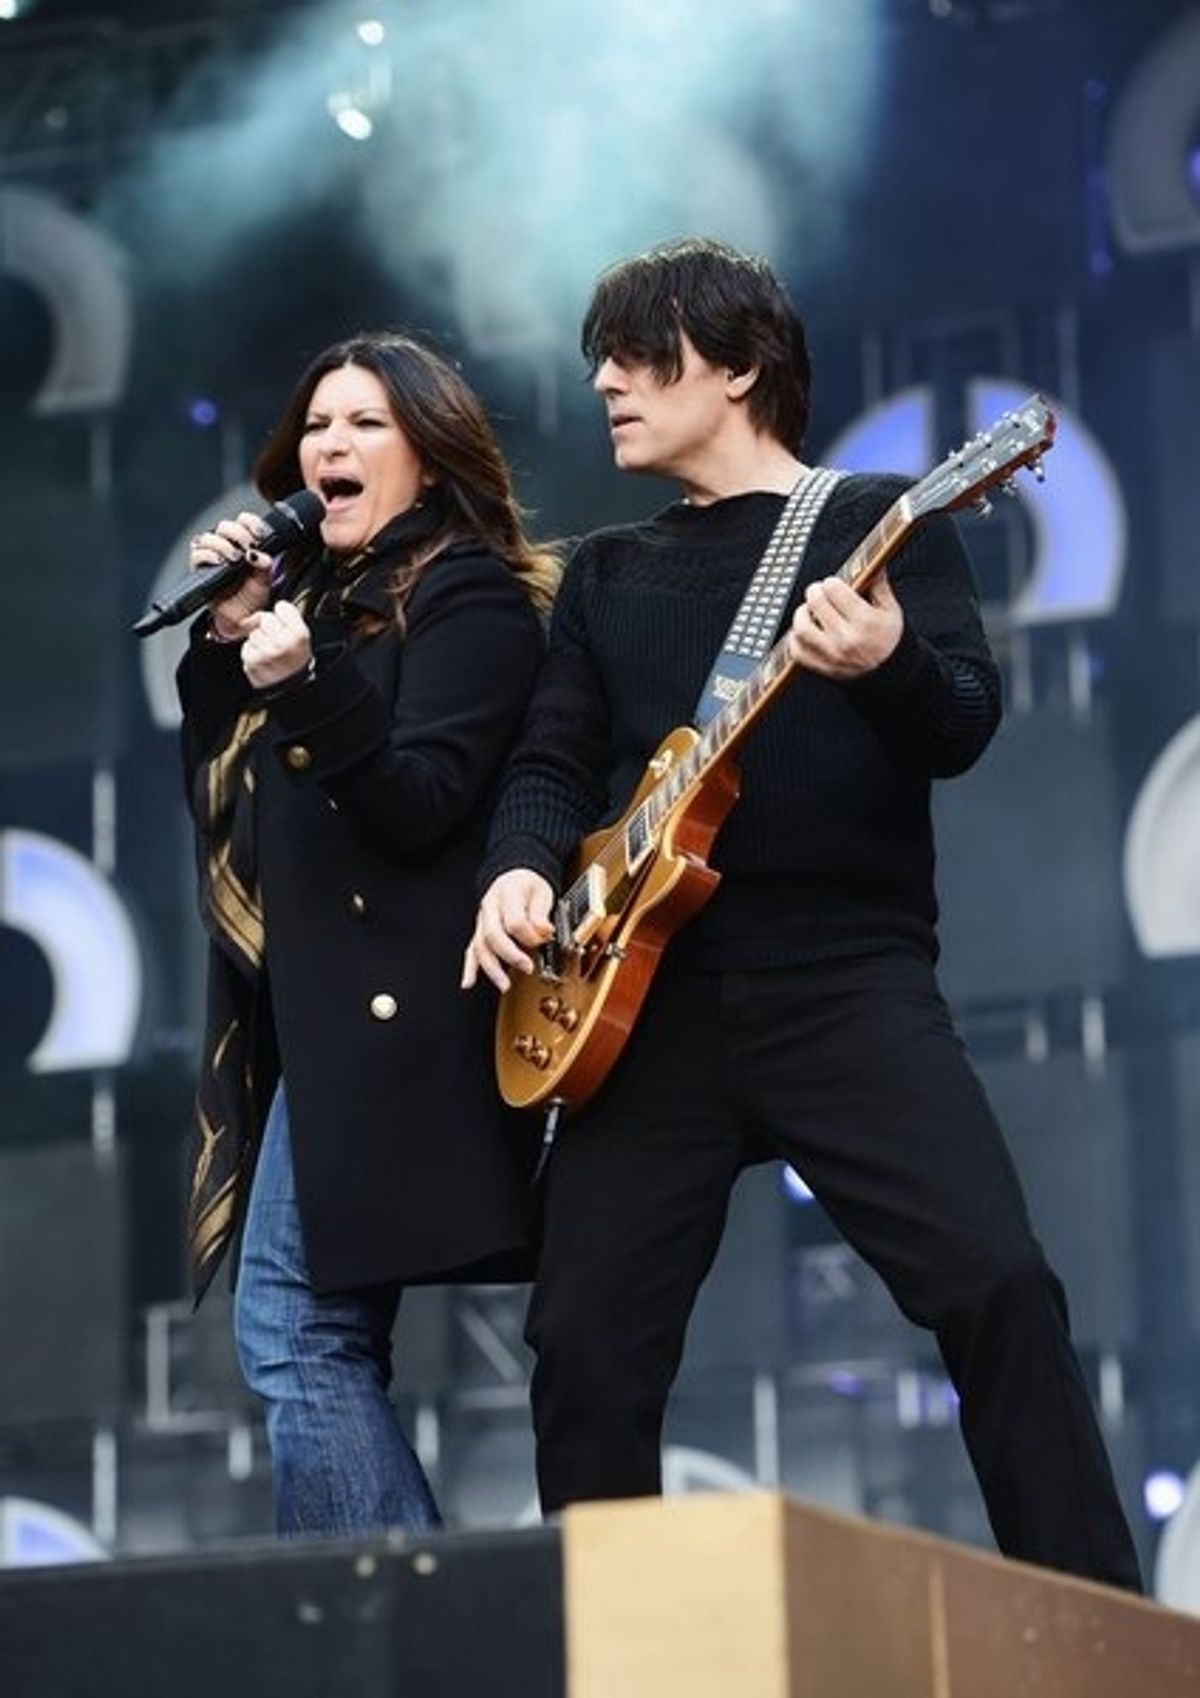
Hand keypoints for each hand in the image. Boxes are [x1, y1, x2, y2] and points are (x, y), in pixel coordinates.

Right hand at [190, 509, 274, 639]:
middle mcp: (226, 545)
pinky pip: (197, 554)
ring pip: (209, 537)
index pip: (243, 521)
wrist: (241, 617)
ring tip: (235, 558)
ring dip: (222, 544)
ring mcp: (211, 555)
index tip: (259, 533)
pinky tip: (220, 562)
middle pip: (224, 526)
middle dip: (238, 534)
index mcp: (243, 543)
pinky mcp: (200, 568)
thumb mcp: (264, 579)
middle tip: (248, 547)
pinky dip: (208, 555)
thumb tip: (259, 555)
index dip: (250, 522)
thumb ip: (264, 565)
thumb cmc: (252, 596)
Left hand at [240, 600, 312, 689]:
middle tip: (278, 641)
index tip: (286, 625)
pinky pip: (247, 646)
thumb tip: (269, 608)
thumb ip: (289, 617)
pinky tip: (263, 659)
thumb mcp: (302, 637)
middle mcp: (282, 643)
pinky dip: (253, 652)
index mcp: (298, 635)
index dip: (283, 615)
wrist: (291, 688)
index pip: (282, 607)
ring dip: (260, 640)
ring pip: (254, 632)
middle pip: (265, 618)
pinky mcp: (252, 662)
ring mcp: (266, 653)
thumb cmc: (296, 660)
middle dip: (269, 627)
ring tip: (271, 652)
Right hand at [461, 869, 554, 992]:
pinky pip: (471, 950)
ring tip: (504, 984)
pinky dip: (470, 968)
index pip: (515, 921)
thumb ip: (541, 913)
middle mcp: (490, 908)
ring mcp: (482, 921)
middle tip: (527, 967)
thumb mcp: (541, 892)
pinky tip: (469, 982)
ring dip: (491, 968)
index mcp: (507, 894)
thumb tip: (544, 930)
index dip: (530, 935)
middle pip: (493, 935)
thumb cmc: (527, 885)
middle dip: (510, 955)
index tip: (543, 940)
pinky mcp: (479, 932)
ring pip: (481, 946)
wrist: (513, 876)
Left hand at [788, 570, 903, 679]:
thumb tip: (870, 563)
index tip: (835, 585)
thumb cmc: (890, 641)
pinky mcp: (821, 667)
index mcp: (865, 621)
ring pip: (801, 627)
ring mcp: (831, 655)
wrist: (890, 674)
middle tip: (819, 593)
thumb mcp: (891, 610)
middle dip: (816, 592)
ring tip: (810, 612)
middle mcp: (846, 639)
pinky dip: (795, 638)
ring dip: (802, 614)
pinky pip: (796, 650)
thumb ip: (878, 585)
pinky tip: (806, 632)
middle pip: (815, 603)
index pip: (834, 589)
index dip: (832, 582)